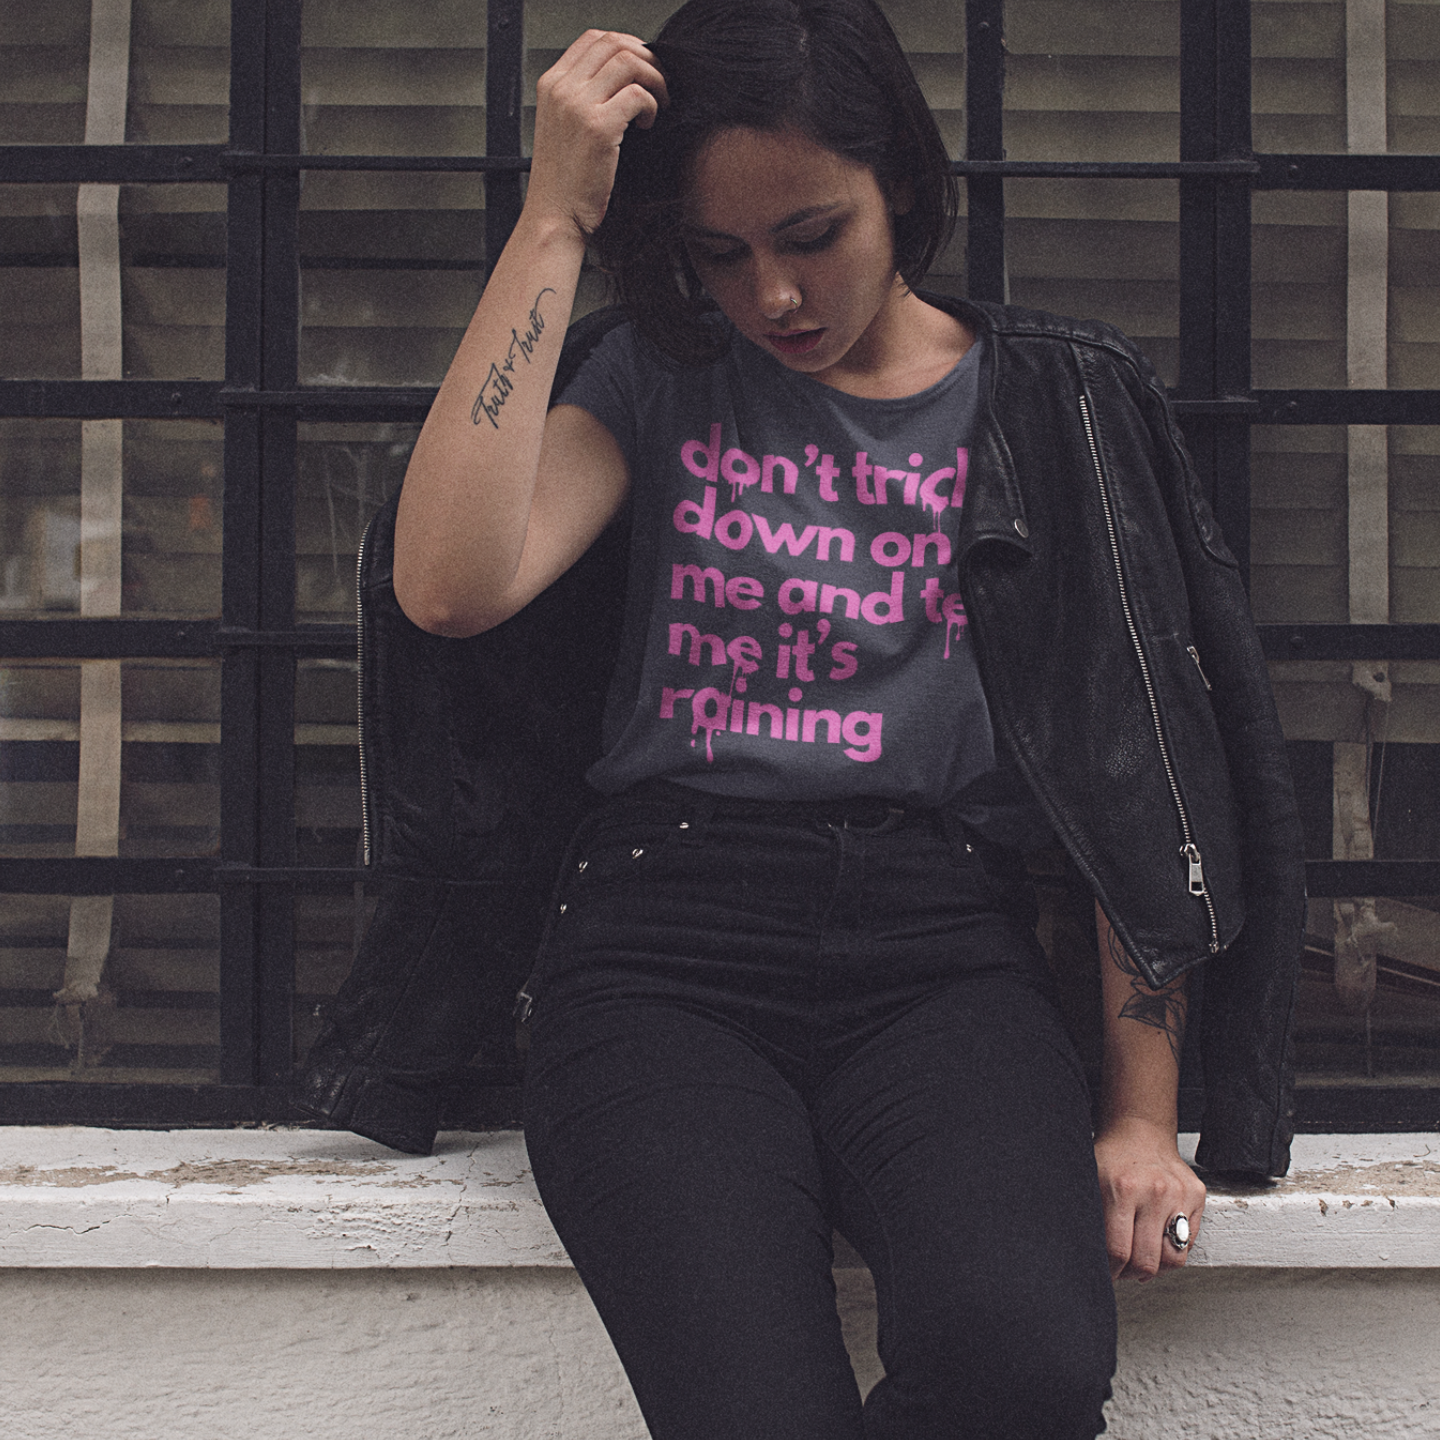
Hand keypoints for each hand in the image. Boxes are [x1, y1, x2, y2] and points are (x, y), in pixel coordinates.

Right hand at [527, 30, 668, 236]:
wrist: (555, 216)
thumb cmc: (565, 180)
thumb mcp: (563, 127)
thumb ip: (582, 98)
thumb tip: (622, 77)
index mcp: (552, 84)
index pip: (594, 38)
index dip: (627, 45)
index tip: (644, 66)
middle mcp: (562, 88)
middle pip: (614, 44)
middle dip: (647, 59)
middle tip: (661, 84)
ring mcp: (578, 106)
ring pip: (629, 63)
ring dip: (654, 80)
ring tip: (659, 105)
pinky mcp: (598, 128)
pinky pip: (638, 96)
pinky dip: (652, 106)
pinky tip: (647, 126)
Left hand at [1093, 1115, 1206, 1280]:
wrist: (1139, 1130)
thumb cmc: (1111, 1158)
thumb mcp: (1090, 1181)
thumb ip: (1090, 1217)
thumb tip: (1086, 1257)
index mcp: (1122, 1190)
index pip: (1118, 1251)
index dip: (1110, 1271)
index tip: (1106, 1273)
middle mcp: (1155, 1193)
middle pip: (1147, 1261)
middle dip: (1131, 1274)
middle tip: (1122, 1271)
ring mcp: (1179, 1194)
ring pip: (1173, 1258)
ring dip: (1155, 1268)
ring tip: (1140, 1261)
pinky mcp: (1197, 1195)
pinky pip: (1189, 1242)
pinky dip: (1172, 1251)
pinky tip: (1156, 1243)